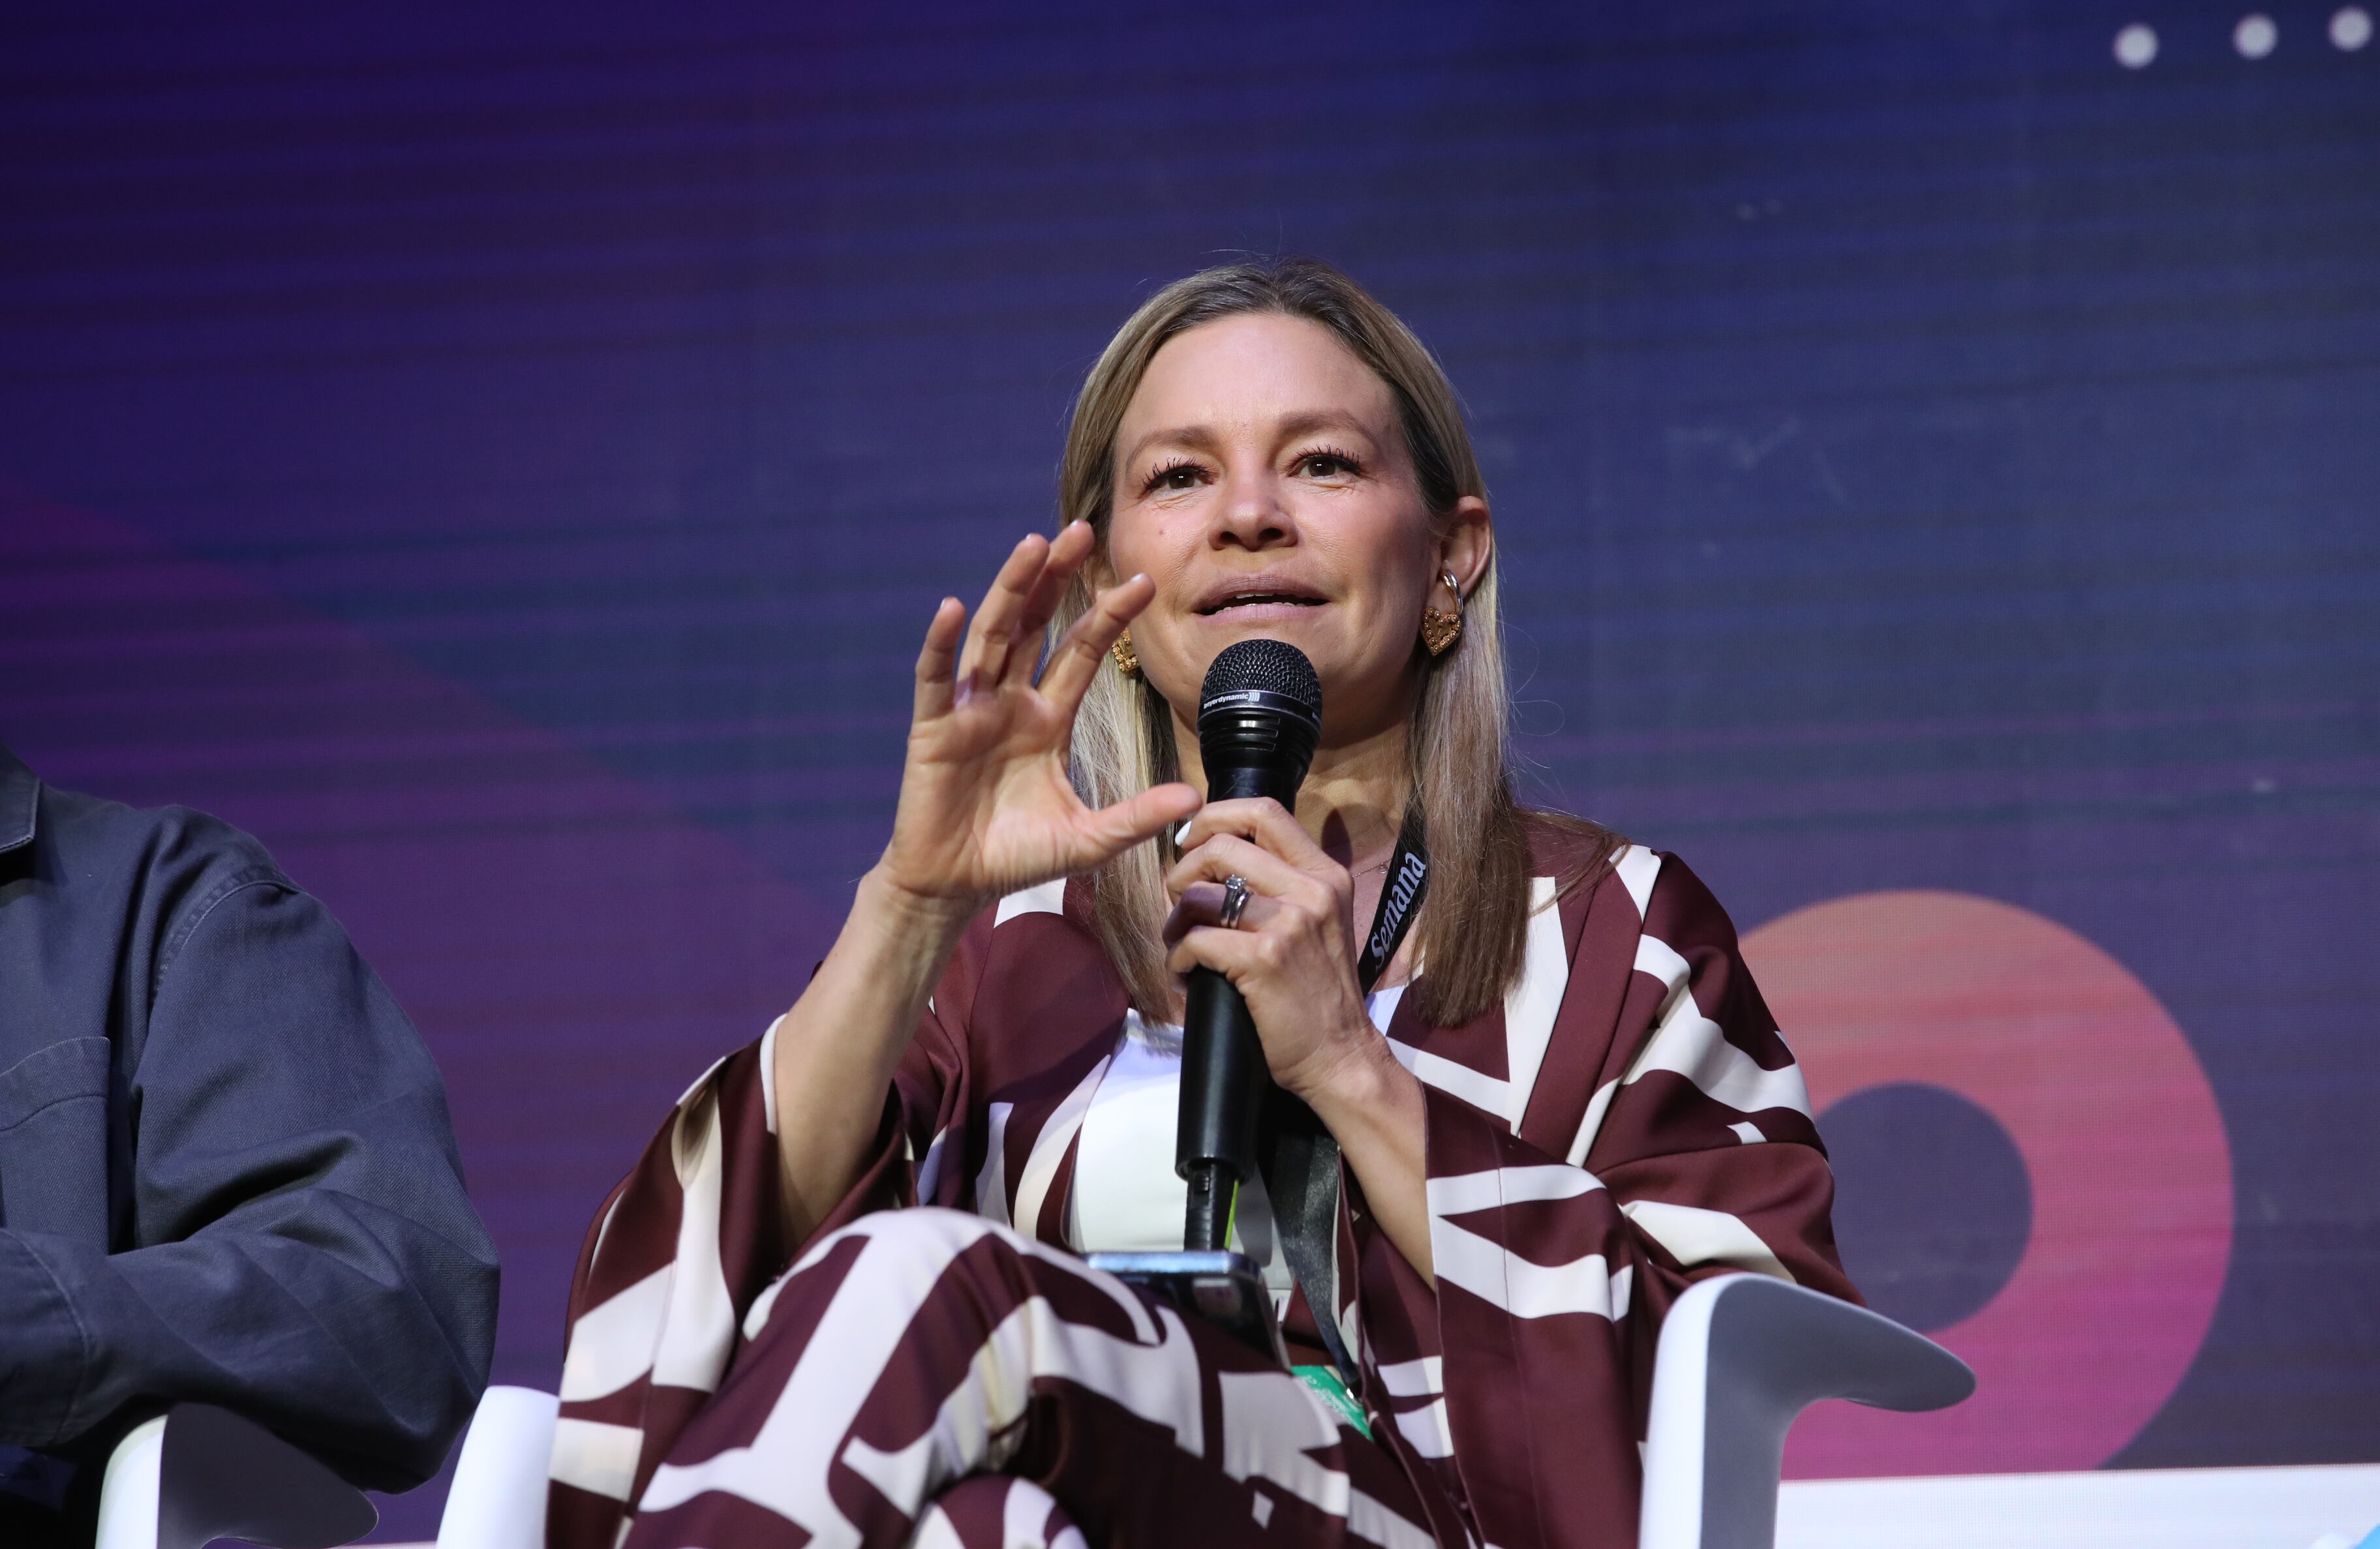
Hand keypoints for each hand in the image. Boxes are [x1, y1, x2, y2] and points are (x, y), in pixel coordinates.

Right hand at [878, 524, 1200, 919]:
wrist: (955, 887)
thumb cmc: (1016, 858)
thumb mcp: (1089, 839)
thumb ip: (1136, 817)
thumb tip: (1195, 800)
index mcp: (1047, 718)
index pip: (1082, 652)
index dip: (1109, 616)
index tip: (1143, 581)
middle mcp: (1010, 701)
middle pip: (1037, 624)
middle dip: (1058, 577)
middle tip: (1082, 528)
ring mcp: (970, 709)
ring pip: (992, 635)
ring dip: (1011, 590)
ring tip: (1032, 545)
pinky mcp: (933, 728)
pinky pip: (936, 678)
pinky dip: (941, 642)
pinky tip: (953, 607)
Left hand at [1161, 798, 1386, 1102]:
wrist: (1341, 1056)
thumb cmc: (1320, 995)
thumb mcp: (1320, 923)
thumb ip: (1284, 887)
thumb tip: (1220, 859)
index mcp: (1324, 874)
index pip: (1264, 811)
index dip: (1214, 817)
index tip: (1190, 842)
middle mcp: (1311, 890)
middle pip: (1221, 846)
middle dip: (1182, 872)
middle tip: (1179, 903)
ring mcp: (1289, 923)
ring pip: (1200, 893)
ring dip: (1175, 921)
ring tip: (1180, 944)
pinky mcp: (1264, 959)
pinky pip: (1196, 940)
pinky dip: (1178, 958)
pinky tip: (1185, 975)